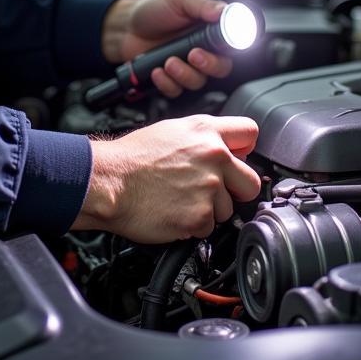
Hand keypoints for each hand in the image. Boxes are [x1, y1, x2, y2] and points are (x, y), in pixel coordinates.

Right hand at [71, 114, 261, 241]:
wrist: (109, 182)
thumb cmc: (132, 158)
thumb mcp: (171, 131)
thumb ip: (204, 137)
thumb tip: (225, 147)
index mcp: (206, 131)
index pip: (250, 133)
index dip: (245, 150)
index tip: (238, 160)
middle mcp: (213, 156)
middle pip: (251, 182)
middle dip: (236, 190)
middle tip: (211, 192)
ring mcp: (209, 187)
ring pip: (228, 209)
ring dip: (209, 210)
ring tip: (180, 200)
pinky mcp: (200, 216)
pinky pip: (208, 228)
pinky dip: (193, 226)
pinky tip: (174, 212)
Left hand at [100, 0, 233, 97]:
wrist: (123, 27)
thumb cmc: (152, 10)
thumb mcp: (179, 0)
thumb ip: (203, 6)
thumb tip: (224, 11)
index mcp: (208, 30)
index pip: (230, 45)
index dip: (229, 49)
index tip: (219, 47)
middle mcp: (201, 49)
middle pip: (220, 68)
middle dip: (209, 65)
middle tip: (194, 55)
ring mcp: (186, 66)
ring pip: (198, 81)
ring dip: (184, 74)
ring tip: (168, 61)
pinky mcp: (171, 79)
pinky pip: (176, 90)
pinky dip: (166, 82)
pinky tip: (156, 70)